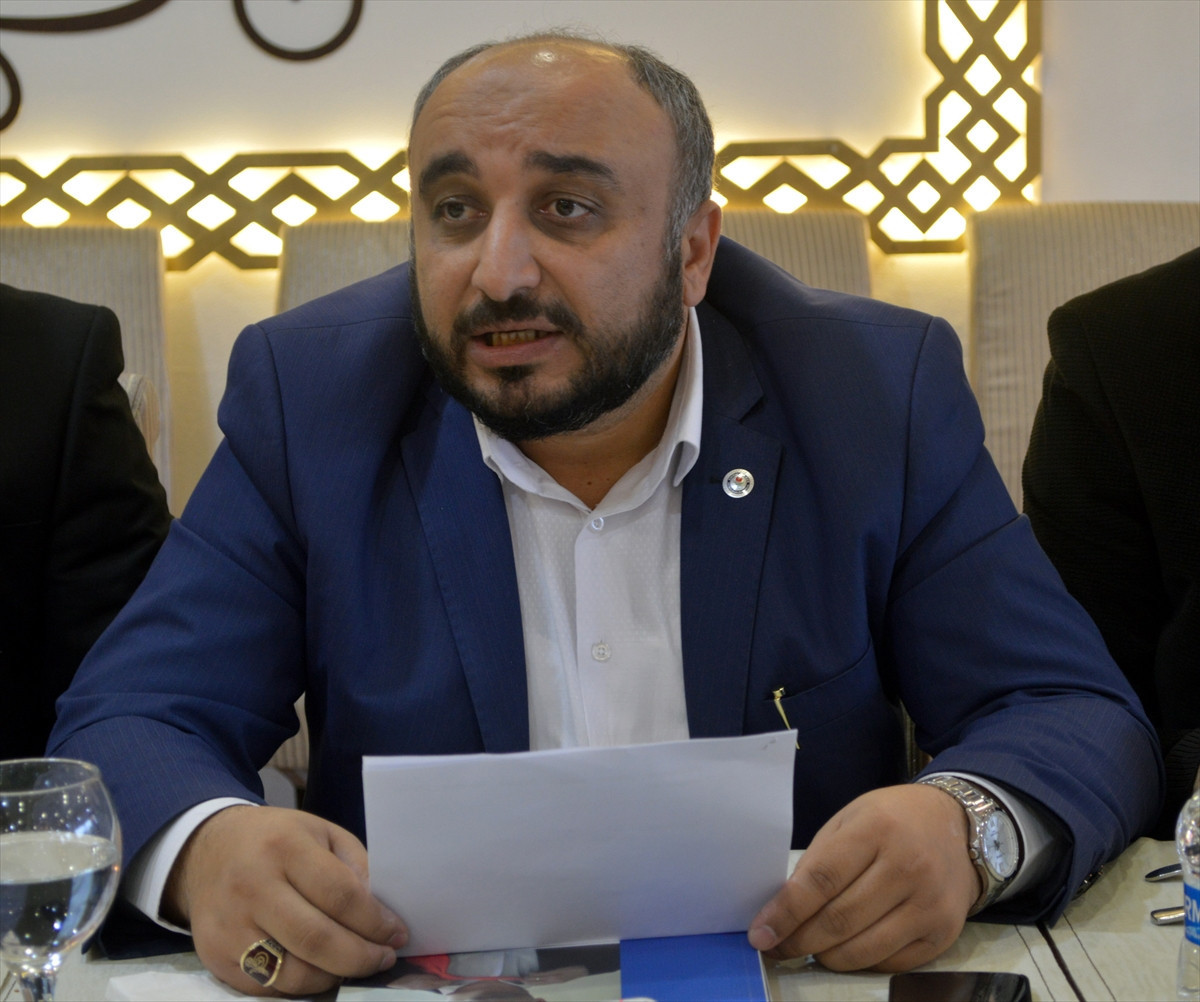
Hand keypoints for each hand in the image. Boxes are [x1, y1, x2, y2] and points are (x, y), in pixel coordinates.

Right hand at [164, 805, 406, 995]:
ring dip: (334, 977)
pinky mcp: (215, 957)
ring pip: (292, 973)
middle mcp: (252, 887)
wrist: (206, 850)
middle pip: (317, 939)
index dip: (375, 921)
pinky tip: (319, 970)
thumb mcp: (320, 832)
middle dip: (361, 957)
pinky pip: (267, 988)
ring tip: (354, 965)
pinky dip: (300, 986)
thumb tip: (380, 914)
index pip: (340, 895)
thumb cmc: (276, 840)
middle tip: (384, 958)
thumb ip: (354, 867)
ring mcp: (230, 926)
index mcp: (284, 847)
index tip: (397, 934)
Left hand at [748, 784, 979, 970]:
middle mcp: (908, 867)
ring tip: (809, 949)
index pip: (821, 880)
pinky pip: (891, 963)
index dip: (786, 912)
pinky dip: (860, 962)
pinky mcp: (944, 933)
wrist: (957, 827)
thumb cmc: (892, 820)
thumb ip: (819, 861)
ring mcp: (929, 904)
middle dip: (799, 941)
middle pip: (839, 920)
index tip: (760, 934)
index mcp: (876, 830)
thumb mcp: (850, 820)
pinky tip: (846, 949)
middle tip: (776, 947)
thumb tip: (784, 910)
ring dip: (826, 957)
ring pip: (863, 950)